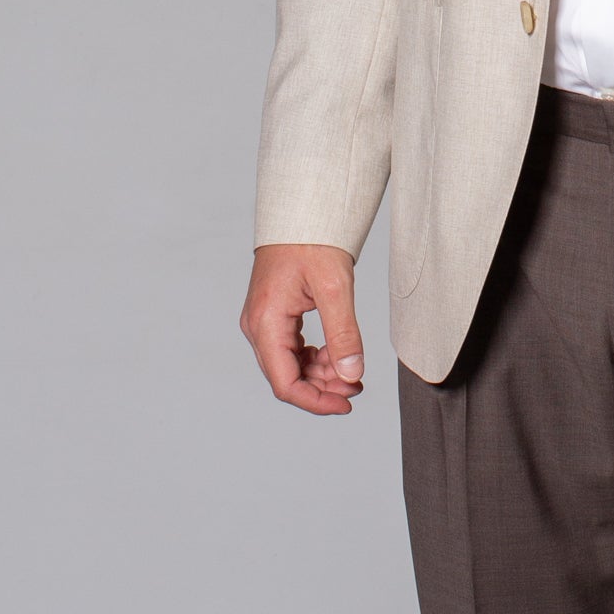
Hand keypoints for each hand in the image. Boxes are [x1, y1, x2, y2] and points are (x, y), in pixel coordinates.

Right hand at [240, 244, 365, 415]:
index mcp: (265, 323)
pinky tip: (336, 356)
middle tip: (357, 386)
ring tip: (351, 373)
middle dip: (322, 388)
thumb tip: (352, 374)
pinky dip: (314, 358)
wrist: (302, 210)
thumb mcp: (335, 287)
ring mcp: (263, 320)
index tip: (346, 404)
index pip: (285, 382)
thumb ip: (343, 334)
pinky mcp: (273, 314)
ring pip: (289, 364)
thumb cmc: (313, 240)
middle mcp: (257, 326)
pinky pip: (290, 348)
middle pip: (286, 376)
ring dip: (320, 374)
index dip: (316, 401)